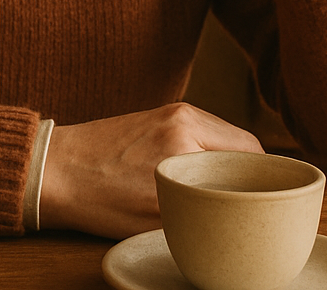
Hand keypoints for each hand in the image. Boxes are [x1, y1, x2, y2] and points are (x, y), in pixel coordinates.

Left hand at [39, 103, 262, 238]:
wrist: (54, 169)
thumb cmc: (98, 197)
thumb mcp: (157, 215)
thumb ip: (204, 206)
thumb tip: (239, 214)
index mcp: (186, 136)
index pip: (251, 153)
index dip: (266, 179)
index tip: (272, 202)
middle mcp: (183, 115)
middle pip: (241, 142)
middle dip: (251, 171)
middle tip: (254, 201)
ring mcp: (170, 111)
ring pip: (221, 136)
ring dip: (230, 161)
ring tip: (228, 193)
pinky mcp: (158, 115)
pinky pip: (200, 132)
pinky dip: (209, 151)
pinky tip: (201, 176)